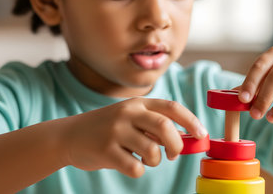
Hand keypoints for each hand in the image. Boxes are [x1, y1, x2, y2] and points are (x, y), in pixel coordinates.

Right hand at [59, 98, 207, 177]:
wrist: (69, 135)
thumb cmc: (108, 129)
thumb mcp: (130, 118)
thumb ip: (155, 126)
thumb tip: (188, 139)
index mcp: (137, 103)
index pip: (171, 108)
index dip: (191, 121)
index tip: (203, 135)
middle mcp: (127, 113)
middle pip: (164, 127)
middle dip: (176, 144)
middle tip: (174, 154)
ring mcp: (115, 131)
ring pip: (152, 151)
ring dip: (155, 160)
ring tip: (144, 158)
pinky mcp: (105, 150)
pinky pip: (135, 167)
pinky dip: (138, 170)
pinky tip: (127, 163)